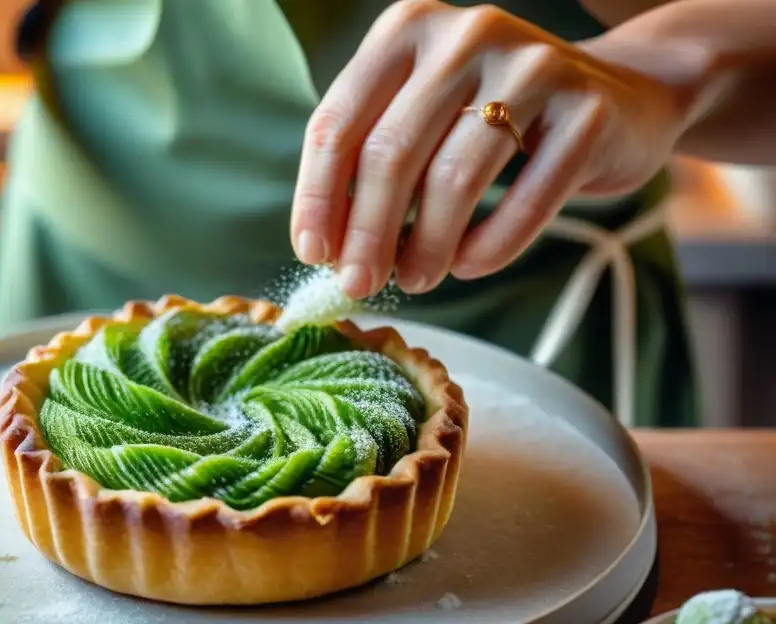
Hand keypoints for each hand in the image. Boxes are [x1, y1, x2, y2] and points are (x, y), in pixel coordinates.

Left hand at [290, 0, 692, 297]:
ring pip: (454, 178)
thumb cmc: (496, 122)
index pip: (338, 123)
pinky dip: (491, 246)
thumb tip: (329, 249)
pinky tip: (470, 265)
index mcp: (406, 30)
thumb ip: (373, 165)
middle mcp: (465, 35)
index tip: (313, 254)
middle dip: (368, 233)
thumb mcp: (423, 121)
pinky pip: (526, 200)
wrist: (618, 100)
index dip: (317, 197)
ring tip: (417, 280)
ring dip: (427, 247)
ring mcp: (532, 66)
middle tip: (360, 284)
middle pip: (391, 154)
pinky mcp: (587, 111)